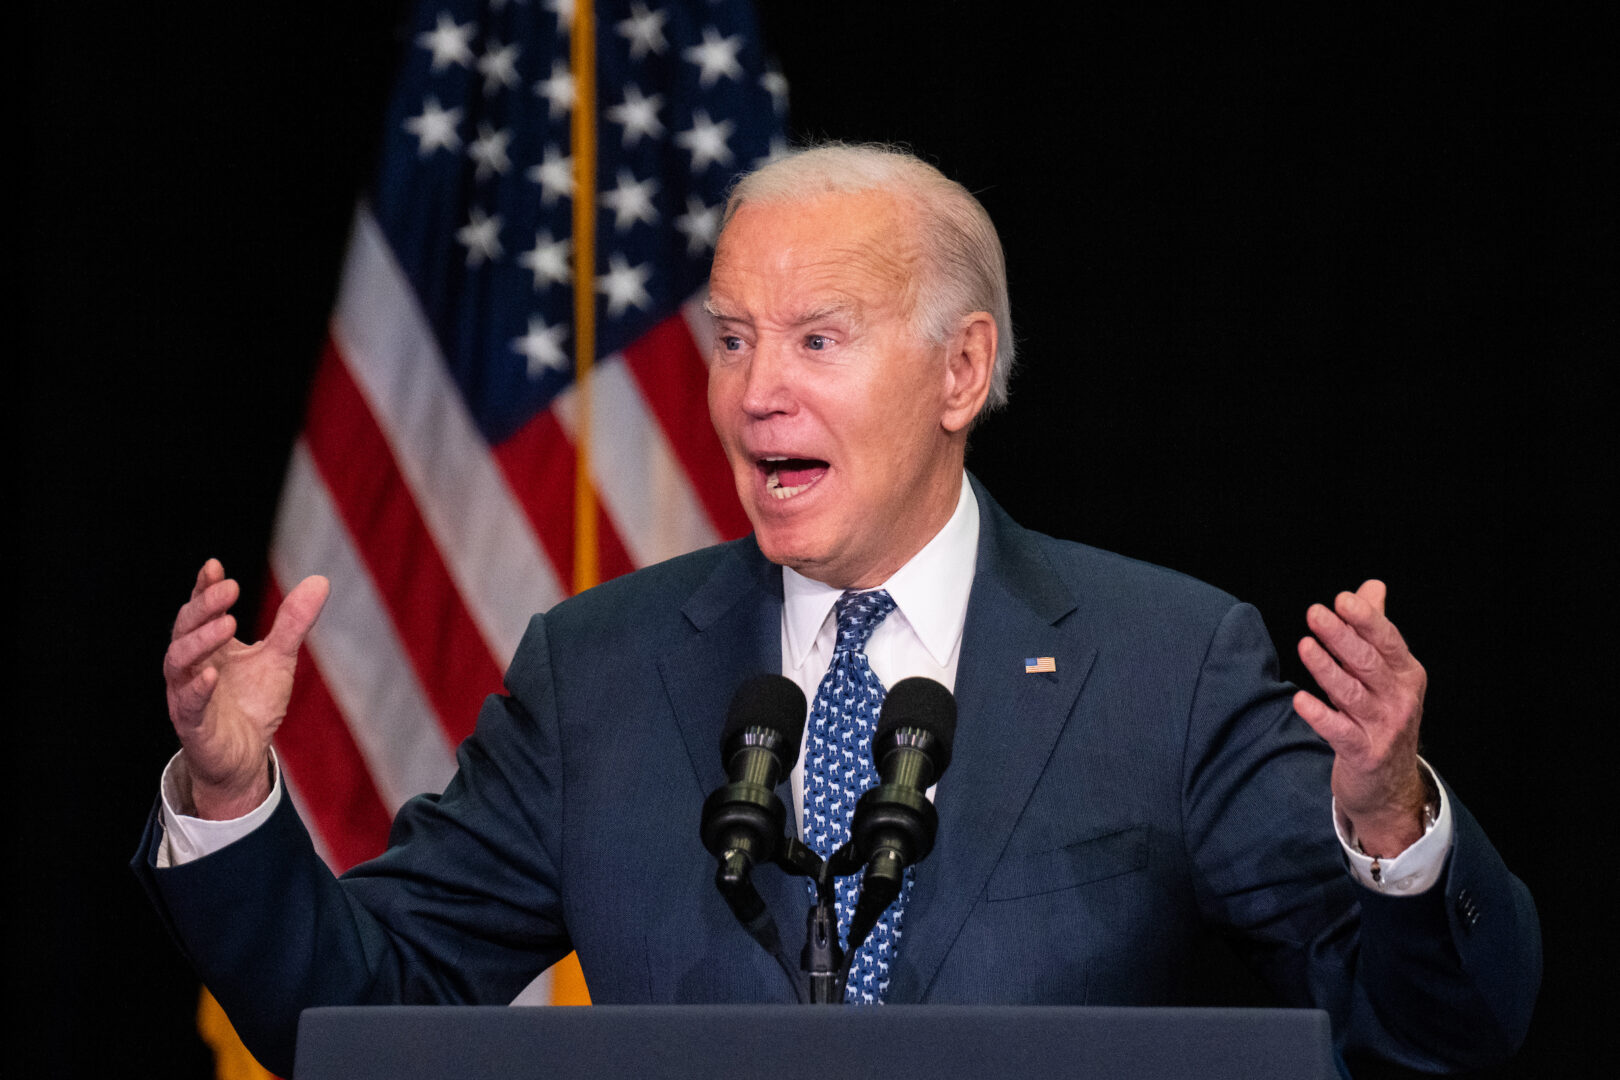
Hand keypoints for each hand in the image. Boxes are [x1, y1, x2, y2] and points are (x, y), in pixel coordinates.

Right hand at [163, 559, 328, 818]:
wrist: (245, 757)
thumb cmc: (252, 703)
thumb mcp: (278, 658)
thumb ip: (293, 623)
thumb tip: (320, 580)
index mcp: (207, 646)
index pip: (199, 611)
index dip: (203, 588)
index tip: (215, 566)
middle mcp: (190, 666)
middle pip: (184, 629)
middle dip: (204, 607)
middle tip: (230, 588)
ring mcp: (186, 694)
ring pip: (177, 662)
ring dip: (199, 640)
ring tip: (227, 622)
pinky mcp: (192, 725)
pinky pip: (187, 704)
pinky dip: (196, 688)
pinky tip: (210, 673)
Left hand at [1294, 580, 1428, 856]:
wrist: (1390, 784)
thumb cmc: (1382, 716)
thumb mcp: (1386, 674)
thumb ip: (1375, 630)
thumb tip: (1371, 587)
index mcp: (1406, 674)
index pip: (1387, 640)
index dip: (1366, 620)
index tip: (1342, 599)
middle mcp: (1400, 699)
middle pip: (1368, 663)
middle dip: (1342, 637)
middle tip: (1314, 613)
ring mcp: (1384, 727)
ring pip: (1352, 694)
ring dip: (1327, 669)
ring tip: (1305, 645)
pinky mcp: (1364, 753)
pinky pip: (1339, 731)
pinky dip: (1320, 716)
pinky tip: (1300, 701)